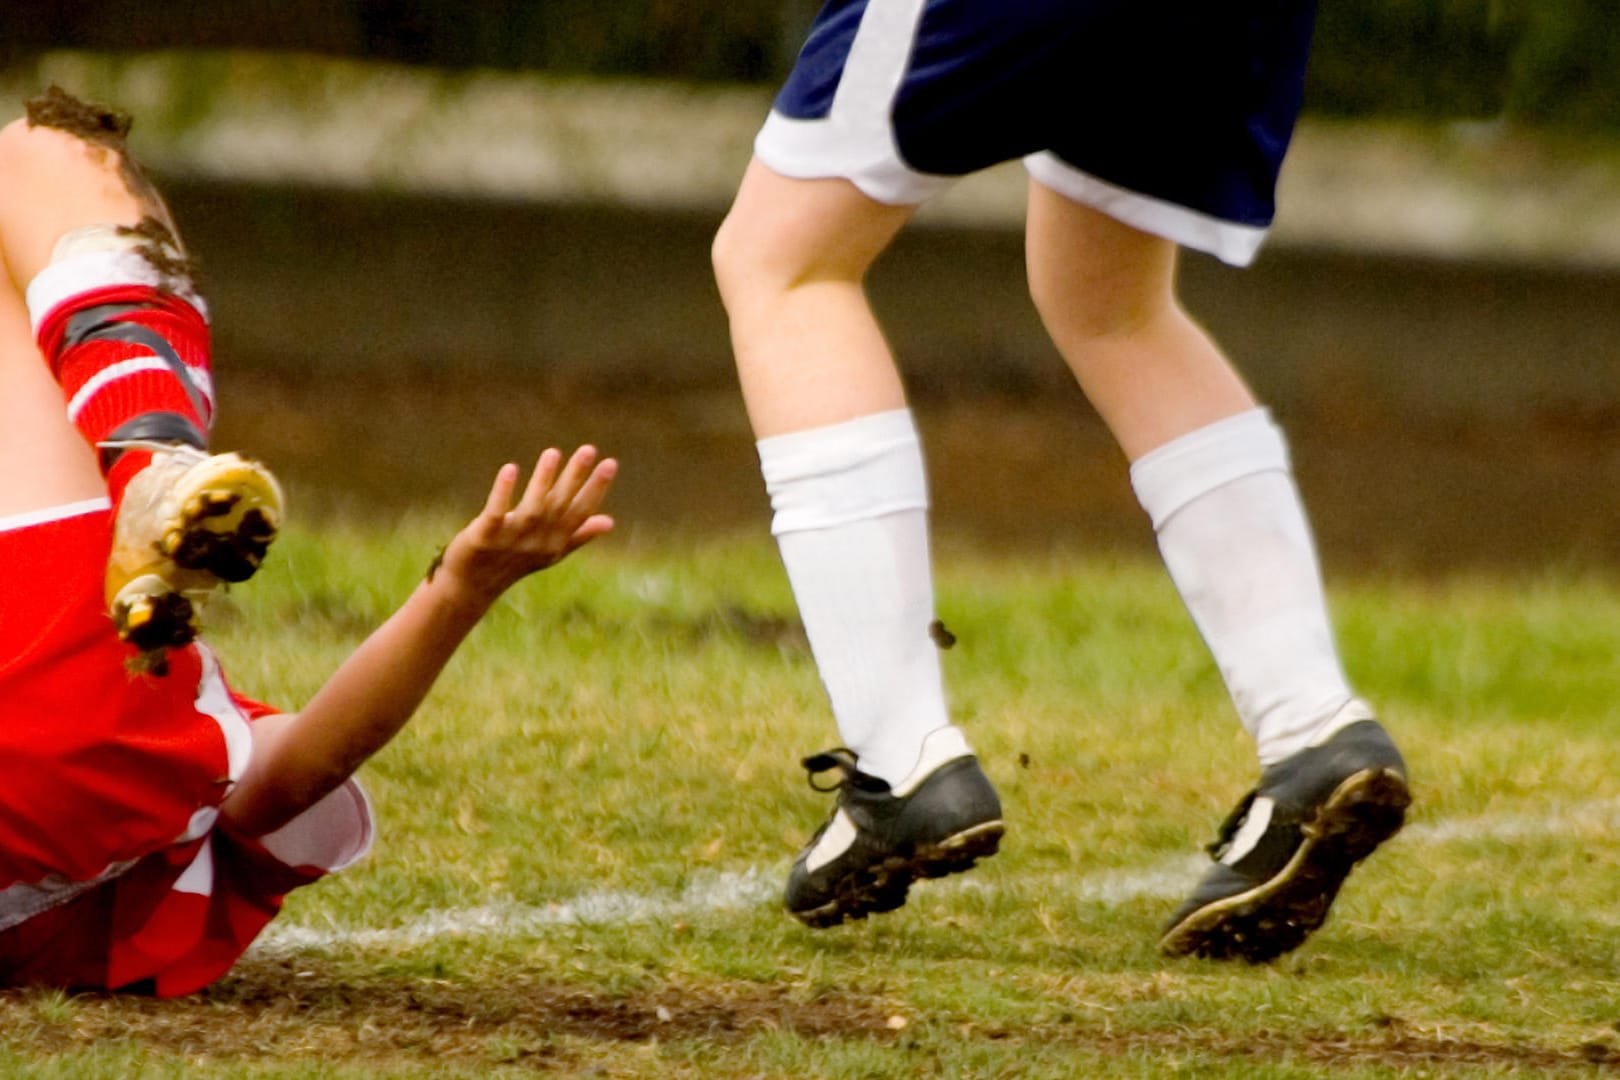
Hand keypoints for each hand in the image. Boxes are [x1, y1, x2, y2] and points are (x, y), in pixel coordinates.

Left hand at [435, 446, 616, 602]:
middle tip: (589, 449)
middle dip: (575, 477)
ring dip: (543, 481)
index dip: (596, 488)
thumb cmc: (513, 563)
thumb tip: (610, 522)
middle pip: (559, 505)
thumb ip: (579, 534)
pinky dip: (503, 492)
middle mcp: (537, 542)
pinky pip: (496, 513)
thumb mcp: (550, 550)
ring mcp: (510, 540)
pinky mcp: (484, 537)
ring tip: (553, 453)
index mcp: (555, 543)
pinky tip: (510, 468)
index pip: (580, 512)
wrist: (472, 586)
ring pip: (532, 508)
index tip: (610, 463)